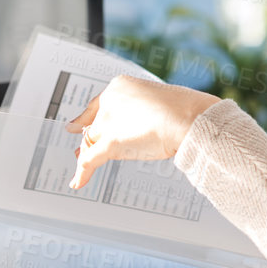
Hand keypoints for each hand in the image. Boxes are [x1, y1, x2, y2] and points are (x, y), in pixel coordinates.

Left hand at [65, 76, 218, 189]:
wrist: (190, 118)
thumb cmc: (185, 111)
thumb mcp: (158, 105)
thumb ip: (140, 114)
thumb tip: (132, 129)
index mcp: (120, 85)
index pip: (97, 105)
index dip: (86, 119)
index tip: (76, 125)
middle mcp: (111, 100)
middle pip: (93, 125)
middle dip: (88, 140)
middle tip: (80, 150)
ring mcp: (110, 120)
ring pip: (91, 141)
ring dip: (87, 156)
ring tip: (83, 169)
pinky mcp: (111, 140)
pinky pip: (90, 158)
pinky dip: (83, 172)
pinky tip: (78, 181)